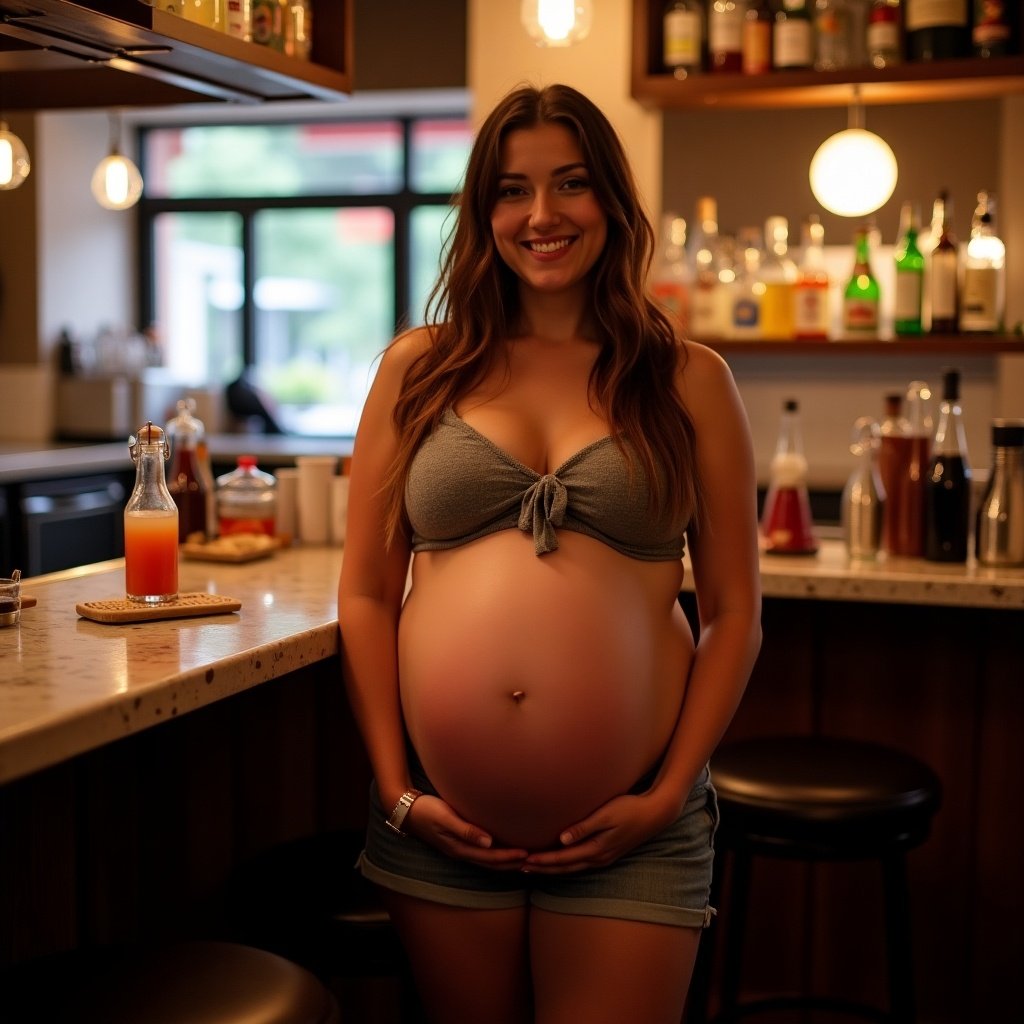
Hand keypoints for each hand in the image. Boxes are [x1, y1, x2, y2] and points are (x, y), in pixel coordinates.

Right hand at [404, 794, 529, 869]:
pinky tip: (501, 849)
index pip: (490, 857)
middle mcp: (461, 852)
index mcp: (459, 848)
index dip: (509, 857)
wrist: (406, 810)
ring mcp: (459, 849)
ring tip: (523, 860)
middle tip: (533, 861)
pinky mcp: (457, 842)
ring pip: (487, 861)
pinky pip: (481, 853)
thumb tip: (488, 842)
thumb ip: (465, 830)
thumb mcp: (445, 817)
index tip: (527, 854)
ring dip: (505, 863)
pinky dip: (495, 855)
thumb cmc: (426, 810)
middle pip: (491, 864)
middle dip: (512, 864)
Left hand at [519, 792, 668, 873]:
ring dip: (553, 868)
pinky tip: (559, 861)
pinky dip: (566, 865)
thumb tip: (562, 840)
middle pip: (565, 868)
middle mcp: (598, 858)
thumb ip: (584, 827)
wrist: (655, 814)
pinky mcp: (607, 853)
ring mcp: (604, 858)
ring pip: (572, 868)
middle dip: (543, 868)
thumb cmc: (630, 808)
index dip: (543, 860)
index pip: (563, 859)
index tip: (525, 859)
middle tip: (521, 867)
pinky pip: (580, 864)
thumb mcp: (607, 814)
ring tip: (534, 866)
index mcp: (596, 849)